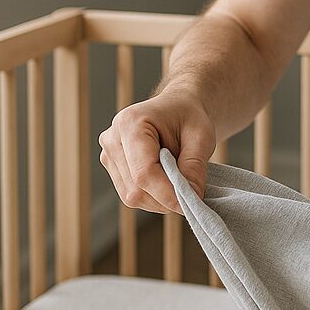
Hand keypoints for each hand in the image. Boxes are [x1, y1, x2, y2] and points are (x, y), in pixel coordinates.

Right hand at [98, 88, 215, 214]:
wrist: (178, 107)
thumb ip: (195, 166)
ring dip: (160, 200)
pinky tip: (168, 182)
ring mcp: (108, 155)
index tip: (192, 202)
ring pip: (132, 196)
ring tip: (181, 183)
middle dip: (166, 198)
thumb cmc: (189, 117)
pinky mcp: (112, 167)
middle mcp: (112, 139)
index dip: (168, 193)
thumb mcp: (202, 135)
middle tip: (193, 194)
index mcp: (130, 124)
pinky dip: (153, 196)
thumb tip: (192, 196)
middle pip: (136, 188)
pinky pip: (131, 194)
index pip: (144, 172)